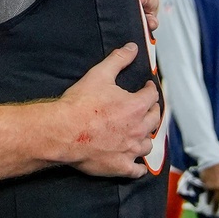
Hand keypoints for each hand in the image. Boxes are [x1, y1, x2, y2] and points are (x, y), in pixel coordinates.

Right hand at [54, 44, 159, 177]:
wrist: (64, 132)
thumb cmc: (80, 104)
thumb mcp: (99, 75)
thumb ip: (118, 59)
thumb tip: (132, 48)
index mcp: (137, 106)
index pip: (152, 95)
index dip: (149, 89)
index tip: (146, 87)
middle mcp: (139, 128)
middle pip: (154, 119)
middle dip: (151, 111)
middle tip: (146, 108)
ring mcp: (131, 149)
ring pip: (148, 144)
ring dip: (147, 137)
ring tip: (141, 134)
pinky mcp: (121, 166)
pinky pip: (137, 170)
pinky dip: (139, 167)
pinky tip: (138, 164)